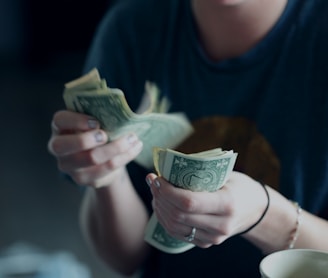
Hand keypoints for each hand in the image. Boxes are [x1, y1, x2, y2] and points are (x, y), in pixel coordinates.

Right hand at [48, 110, 142, 187]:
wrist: (102, 159)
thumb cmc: (98, 132)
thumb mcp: (95, 120)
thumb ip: (100, 114)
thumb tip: (120, 109)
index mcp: (60, 127)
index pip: (60, 120)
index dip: (76, 121)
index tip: (96, 122)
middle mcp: (58, 147)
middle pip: (64, 146)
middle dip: (87, 139)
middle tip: (106, 135)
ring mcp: (69, 166)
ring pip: (91, 159)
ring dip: (116, 147)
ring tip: (132, 138)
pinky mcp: (83, 179)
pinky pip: (106, 169)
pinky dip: (124, 157)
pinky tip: (135, 148)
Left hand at [147, 171, 267, 247]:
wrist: (255, 210)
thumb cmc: (239, 186)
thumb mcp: (225, 174)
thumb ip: (200, 173)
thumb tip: (168, 167)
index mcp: (227, 204)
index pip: (188, 202)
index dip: (167, 191)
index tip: (157, 177)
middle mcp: (221, 225)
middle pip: (178, 215)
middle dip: (160, 197)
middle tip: (153, 181)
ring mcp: (213, 238)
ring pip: (174, 227)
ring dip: (159, 208)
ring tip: (155, 192)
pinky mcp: (206, 243)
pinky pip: (178, 234)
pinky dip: (165, 219)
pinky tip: (161, 205)